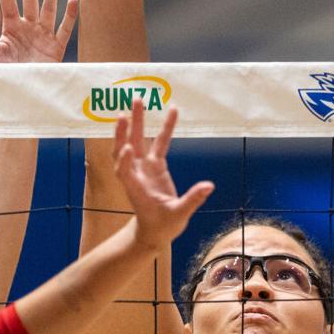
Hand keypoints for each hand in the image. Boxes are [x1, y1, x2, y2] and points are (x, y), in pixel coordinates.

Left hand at [113, 101, 213, 250]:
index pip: (125, 173)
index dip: (124, 161)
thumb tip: (209, 186)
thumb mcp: (178, 217)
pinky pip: (159, 143)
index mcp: (137, 189)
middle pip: (127, 148)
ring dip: (136, 122)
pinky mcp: (154, 165)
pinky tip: (173, 112)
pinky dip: (165, 128)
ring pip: (137, 141)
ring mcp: (144, 168)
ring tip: (138, 102)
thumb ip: (192, 201)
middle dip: (127, 129)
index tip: (127, 148)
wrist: (154, 231)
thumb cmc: (162, 226)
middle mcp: (136, 175)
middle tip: (131, 107)